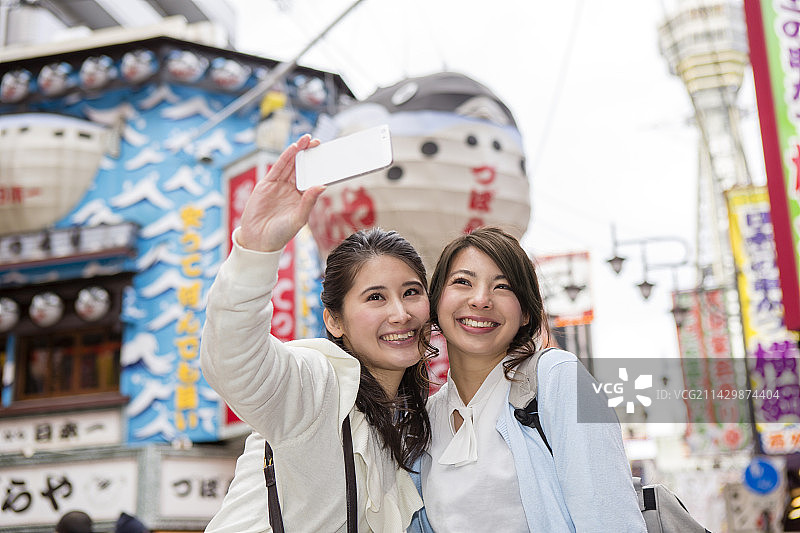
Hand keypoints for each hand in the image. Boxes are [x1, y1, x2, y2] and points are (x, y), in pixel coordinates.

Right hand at [238, 135, 324, 251]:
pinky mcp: (266, 184)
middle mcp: (290, 190)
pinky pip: (278, 168)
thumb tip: (322, 186)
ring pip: (290, 165)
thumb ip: (309, 202)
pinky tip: (294, 149)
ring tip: (307, 139)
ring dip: (298, 151)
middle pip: (301, 168)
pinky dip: (285, 157)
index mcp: (301, 198)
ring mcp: (278, 186)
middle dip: (309, 154)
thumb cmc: (280, 234)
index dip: (318, 167)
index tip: (327, 156)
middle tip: (318, 142)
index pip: (311, 179)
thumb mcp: (298, 219)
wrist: (258, 241)